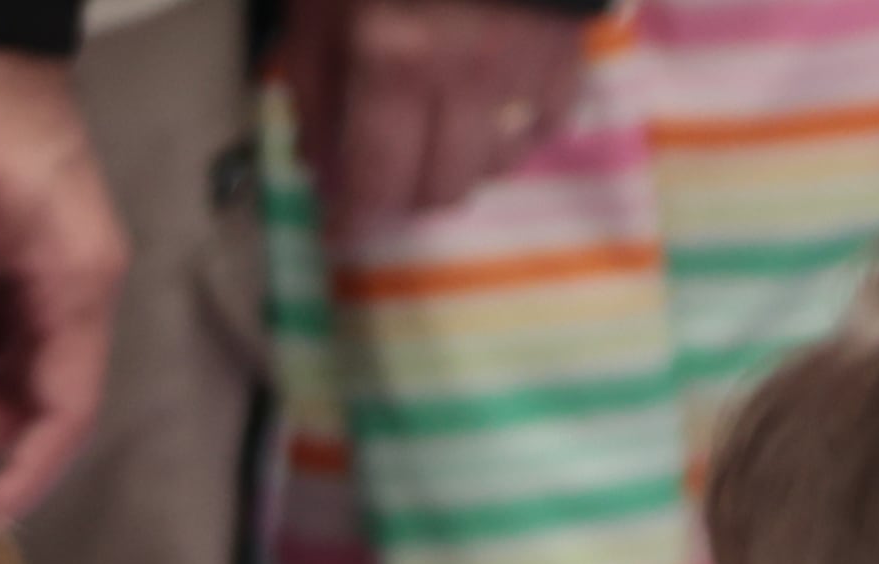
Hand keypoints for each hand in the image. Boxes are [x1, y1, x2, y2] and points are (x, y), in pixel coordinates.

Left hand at [287, 0, 588, 226]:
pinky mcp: (565, 46)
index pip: (373, 181)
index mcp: (391, 57)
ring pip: (494, 164)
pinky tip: (492, 109)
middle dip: (403, 194)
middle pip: (437, 189)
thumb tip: (319, 164)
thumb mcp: (321, 6)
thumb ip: (314, 87)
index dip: (353, 218)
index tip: (341, 227)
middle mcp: (461, 70)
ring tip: (436, 133)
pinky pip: (548, 122)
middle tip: (385, 173)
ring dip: (459, 163)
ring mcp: (521, 60)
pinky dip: (517, 130)